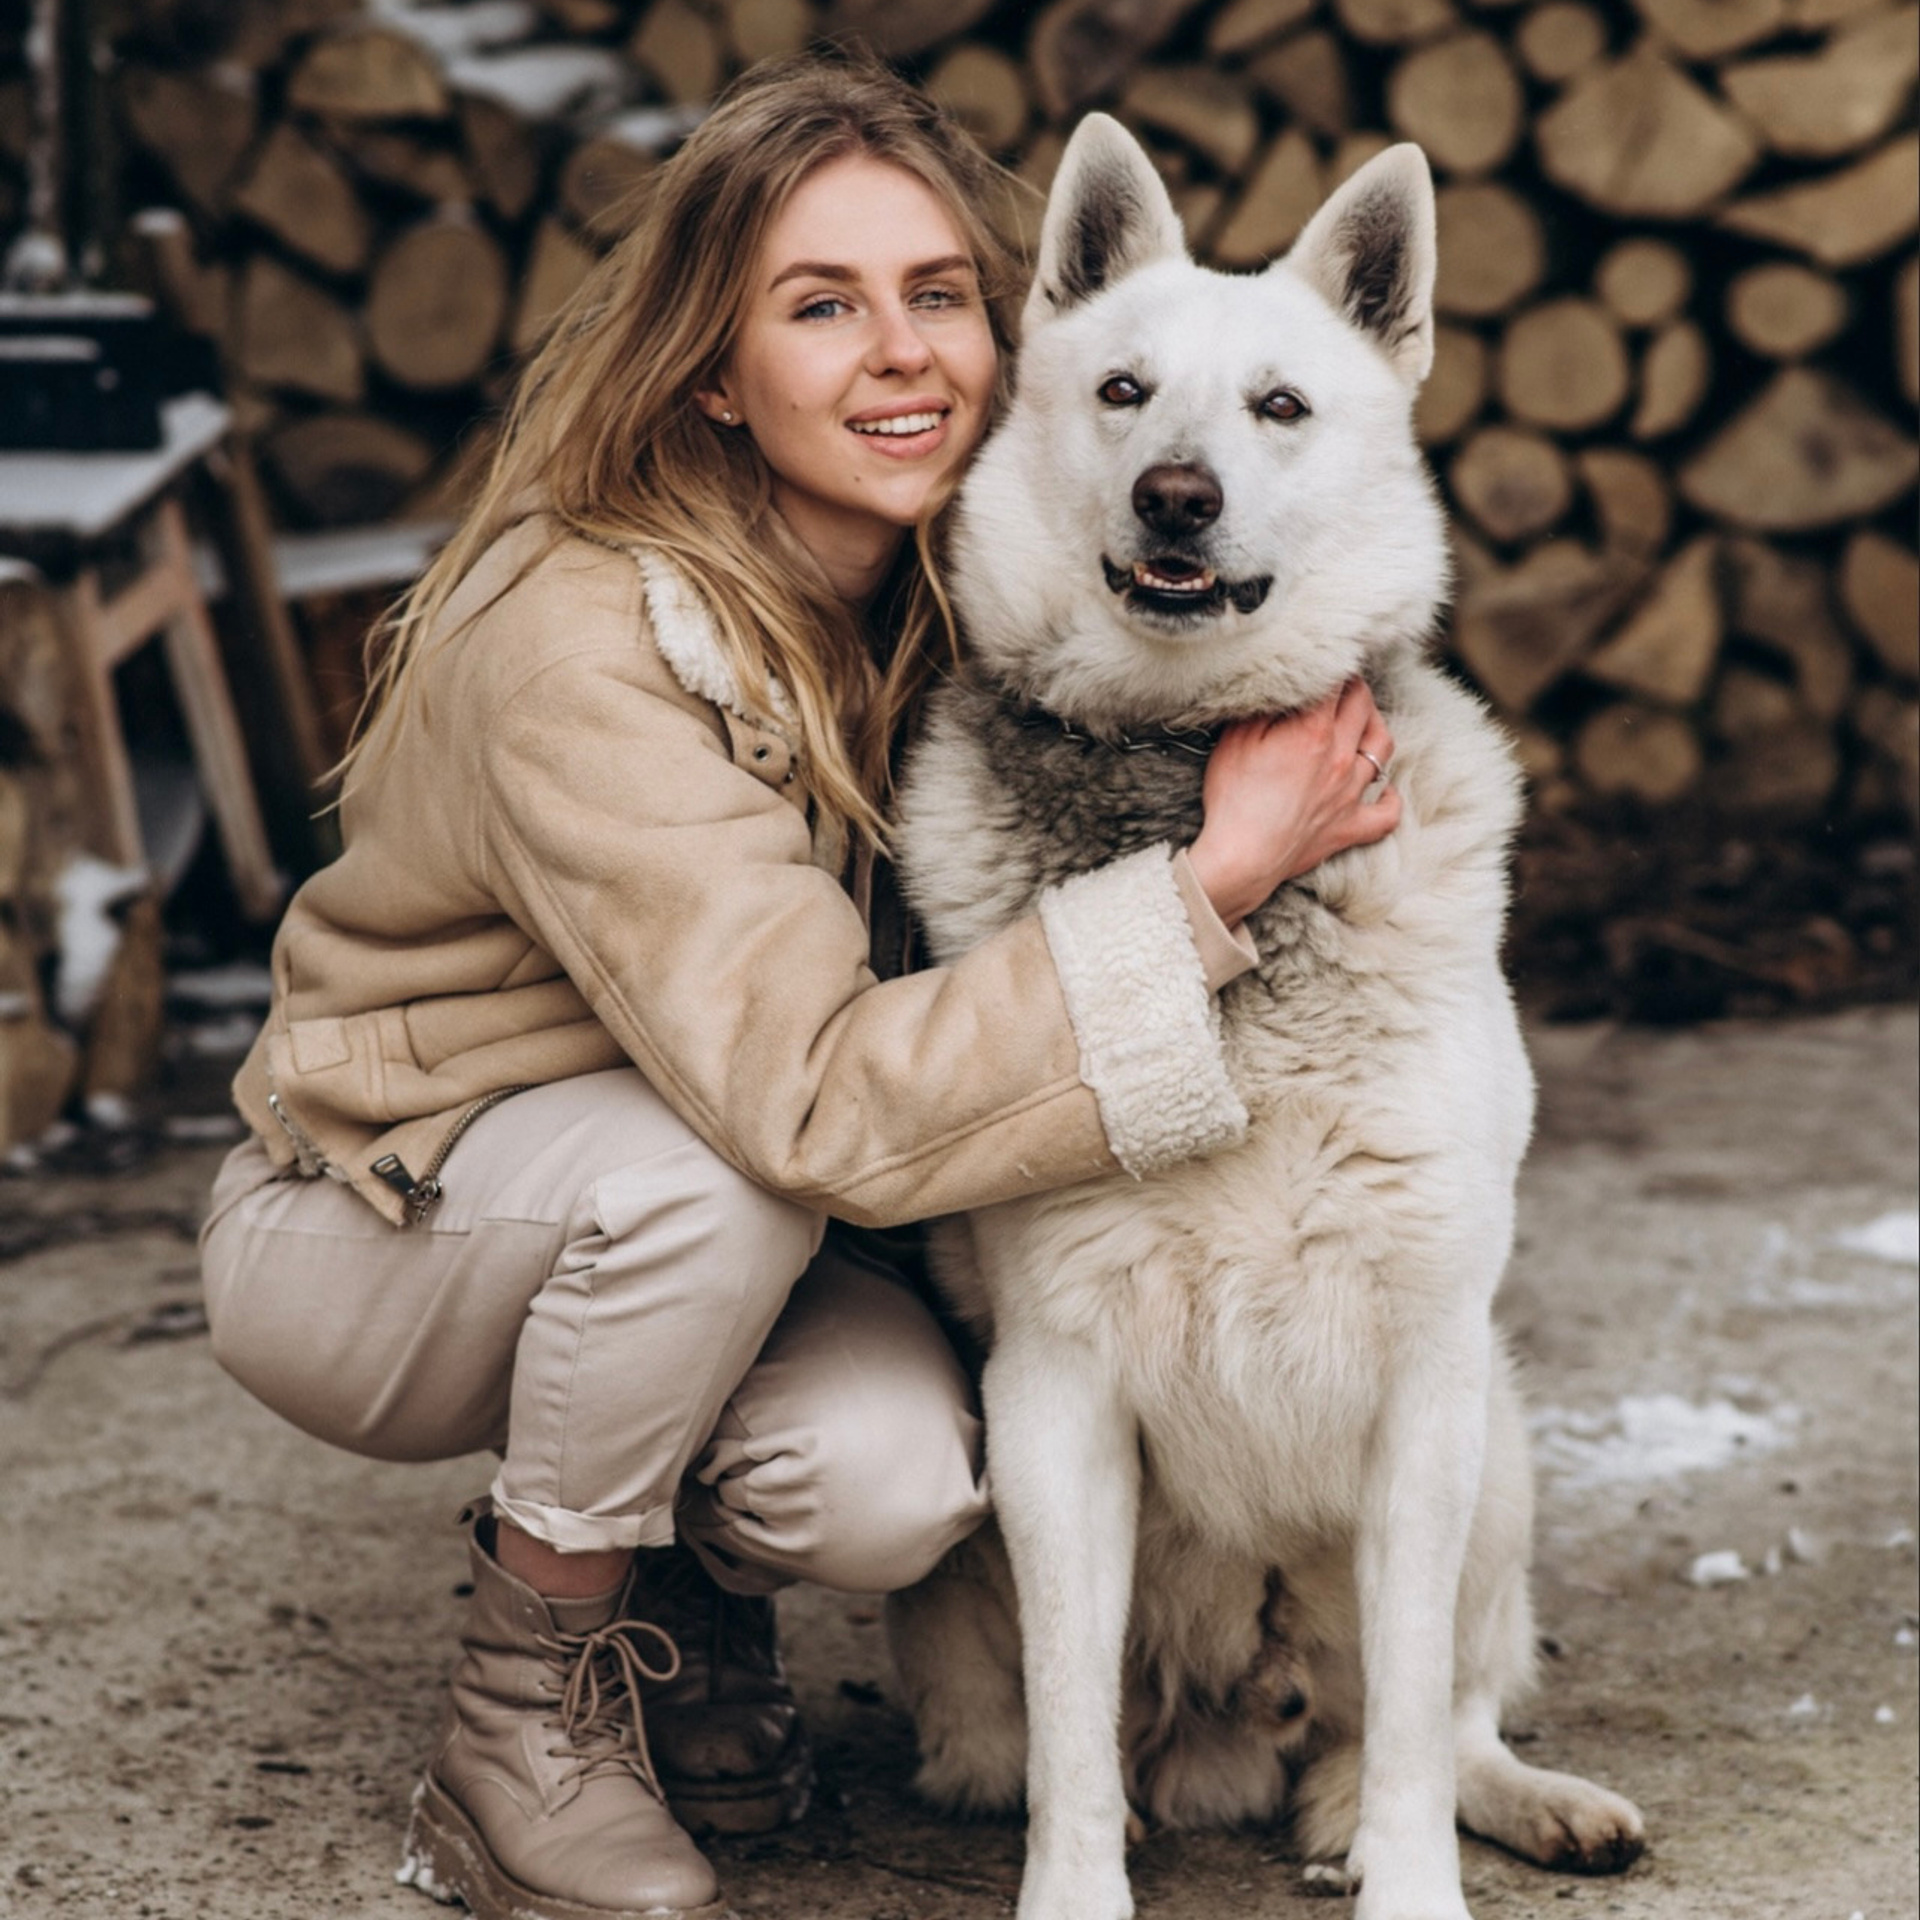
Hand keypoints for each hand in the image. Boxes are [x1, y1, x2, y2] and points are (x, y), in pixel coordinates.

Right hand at [1187, 678, 1399, 926]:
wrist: (1242, 858)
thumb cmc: (1233, 799)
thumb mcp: (1235, 741)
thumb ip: (1264, 709)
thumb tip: (1282, 688)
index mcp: (1313, 732)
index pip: (1335, 684)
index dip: (1331, 667)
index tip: (1325, 660)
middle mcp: (1341, 758)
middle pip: (1363, 707)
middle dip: (1355, 688)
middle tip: (1341, 683)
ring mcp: (1350, 794)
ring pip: (1382, 748)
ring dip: (1375, 727)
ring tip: (1362, 721)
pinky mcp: (1351, 827)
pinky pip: (1388, 812)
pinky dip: (1389, 797)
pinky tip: (1381, 788)